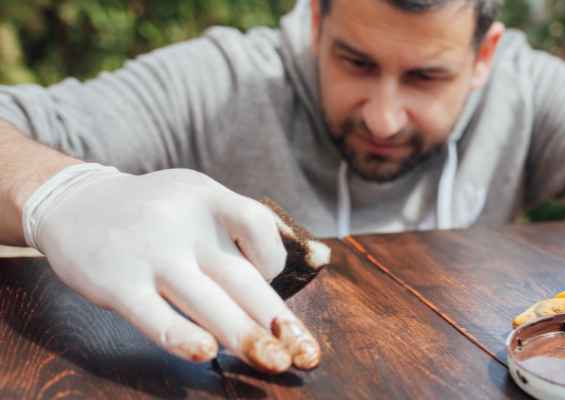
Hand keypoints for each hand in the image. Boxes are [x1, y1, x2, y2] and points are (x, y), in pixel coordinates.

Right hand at [26, 166, 319, 372]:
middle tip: (306, 352)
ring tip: (273, 362)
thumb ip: (238, 226)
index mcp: (208, 198)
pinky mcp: (118, 283)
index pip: (257, 224)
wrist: (72, 203)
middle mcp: (183, 223)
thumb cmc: (154, 211)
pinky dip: (181, 336)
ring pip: (207, 301)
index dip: (274, 258)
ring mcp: (151, 254)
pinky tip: (205, 352)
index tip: (268, 281)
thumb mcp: (197, 196)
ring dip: (244, 336)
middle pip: (240, 276)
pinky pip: (155, 316)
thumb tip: (302, 264)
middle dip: (277, 320)